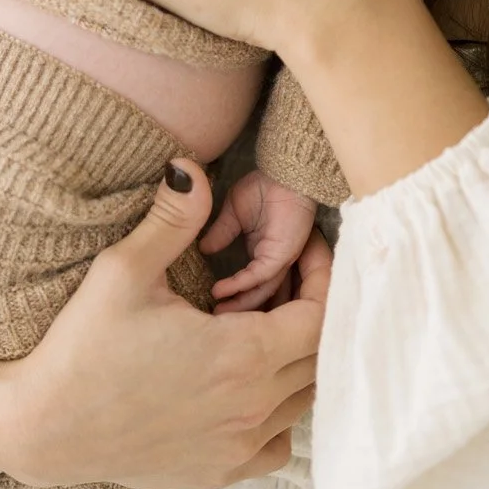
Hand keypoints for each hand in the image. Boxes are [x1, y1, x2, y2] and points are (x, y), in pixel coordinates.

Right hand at [0, 161, 331, 488]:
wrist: (41, 427)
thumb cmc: (82, 347)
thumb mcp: (124, 270)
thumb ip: (172, 218)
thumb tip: (193, 167)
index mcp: (240, 356)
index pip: (320, 316)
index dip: (322, 277)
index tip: (306, 251)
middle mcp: (251, 408)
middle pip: (319, 356)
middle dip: (311, 310)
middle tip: (282, 277)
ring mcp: (238, 446)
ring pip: (303, 399)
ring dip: (296, 359)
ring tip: (260, 323)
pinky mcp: (218, 472)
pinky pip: (277, 444)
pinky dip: (277, 412)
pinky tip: (244, 385)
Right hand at [200, 172, 317, 313]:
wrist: (284, 171)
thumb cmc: (263, 186)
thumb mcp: (233, 211)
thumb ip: (221, 232)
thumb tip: (204, 249)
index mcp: (262, 255)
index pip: (250, 284)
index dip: (233, 296)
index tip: (209, 303)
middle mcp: (272, 262)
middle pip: (259, 296)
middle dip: (238, 309)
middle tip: (213, 317)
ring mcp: (279, 260)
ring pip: (262, 292)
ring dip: (239, 303)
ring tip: (216, 310)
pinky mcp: (282, 255)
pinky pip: (261, 276)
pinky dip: (241, 284)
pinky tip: (222, 289)